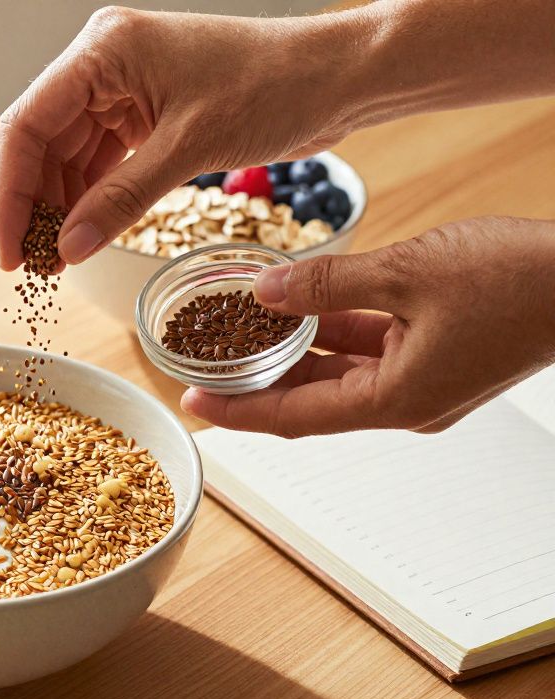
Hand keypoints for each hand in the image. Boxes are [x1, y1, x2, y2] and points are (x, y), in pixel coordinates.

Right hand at [0, 7, 358, 269]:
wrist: (339, 77)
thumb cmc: (276, 86)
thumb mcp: (190, 148)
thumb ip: (122, 200)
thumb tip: (68, 249)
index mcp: (102, 50)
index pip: (27, 125)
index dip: (11, 195)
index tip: (12, 252)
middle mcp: (103, 63)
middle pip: (40, 142)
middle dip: (35, 206)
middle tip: (34, 268)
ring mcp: (123, 87)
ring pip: (67, 156)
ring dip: (62, 208)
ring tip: (59, 261)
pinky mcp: (145, 112)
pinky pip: (100, 160)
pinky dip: (93, 199)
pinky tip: (87, 235)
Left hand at [181, 217, 554, 436]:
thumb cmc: (518, 280)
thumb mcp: (406, 273)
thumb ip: (327, 285)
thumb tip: (264, 292)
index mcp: (395, 401)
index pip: (294, 417)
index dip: (237, 411)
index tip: (190, 402)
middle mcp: (406, 402)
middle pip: (310, 399)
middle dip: (254, 381)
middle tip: (199, 361)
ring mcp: (424, 380)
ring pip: (338, 372)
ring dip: (291, 352)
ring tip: (237, 329)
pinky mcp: (437, 355)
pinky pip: (369, 350)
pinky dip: (332, 332)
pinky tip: (298, 306)